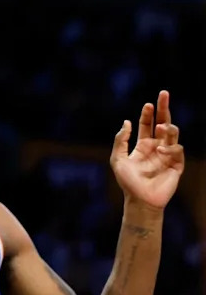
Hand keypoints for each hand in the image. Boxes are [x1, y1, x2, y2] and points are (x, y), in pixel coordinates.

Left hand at [110, 90, 183, 210]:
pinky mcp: (177, 164)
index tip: (148, 104)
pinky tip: (161, 151)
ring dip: (168, 128)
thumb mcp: (117, 159)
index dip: (147, 114)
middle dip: (164, 109)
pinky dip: (170, 148)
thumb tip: (127, 122)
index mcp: (143, 145)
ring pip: (173, 134)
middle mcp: (156, 148)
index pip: (147, 125)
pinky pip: (177, 150)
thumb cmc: (127, 182)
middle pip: (163, 123)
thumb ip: (120, 140)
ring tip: (162, 127)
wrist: (140, 200)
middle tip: (164, 94)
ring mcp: (167, 155)